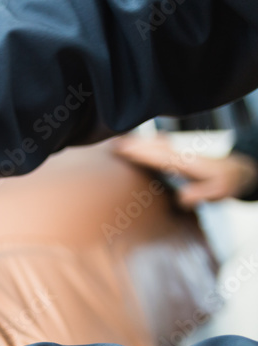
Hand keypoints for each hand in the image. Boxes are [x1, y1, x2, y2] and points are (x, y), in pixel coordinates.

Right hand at [113, 134, 257, 206]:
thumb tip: (182, 198)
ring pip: (154, 144)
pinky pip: (158, 146)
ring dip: (137, 142)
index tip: (121, 149)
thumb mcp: (219, 192)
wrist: (239, 169)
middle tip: (110, 145)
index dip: (139, 152)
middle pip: (152, 146)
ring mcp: (178, 153)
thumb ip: (201, 194)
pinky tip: (138, 144)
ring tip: (118, 142)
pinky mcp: (177, 155)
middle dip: (132, 145)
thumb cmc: (227, 182)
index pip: (157, 156)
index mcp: (184, 162)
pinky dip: (146, 143)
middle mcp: (179, 154)